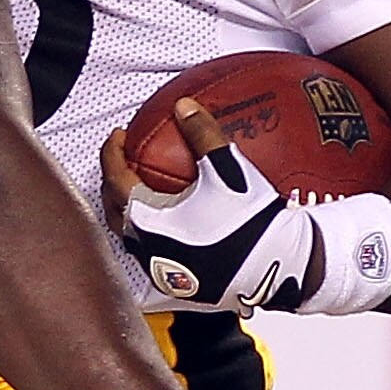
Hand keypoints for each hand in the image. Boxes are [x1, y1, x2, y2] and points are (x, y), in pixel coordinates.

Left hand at [105, 101, 318, 313]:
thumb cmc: (250, 223)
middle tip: (124, 159)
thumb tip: (184, 106)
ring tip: (143, 187)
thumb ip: (202, 133)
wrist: (280, 267)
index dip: (111, 153)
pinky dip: (151, 229)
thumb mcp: (226, 170)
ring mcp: (163, 270)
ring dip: (130, 208)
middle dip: (114, 181)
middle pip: (114, 209)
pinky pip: (153, 251)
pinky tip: (172, 219)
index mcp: (148, 221)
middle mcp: (148, 249)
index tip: (119, 136)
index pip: (114, 179)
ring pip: (131, 234)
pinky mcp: (182, 283)